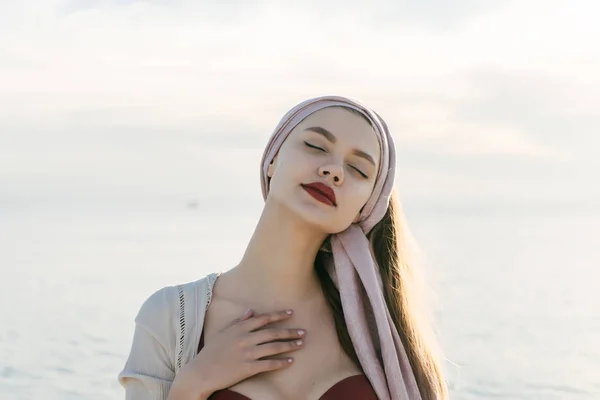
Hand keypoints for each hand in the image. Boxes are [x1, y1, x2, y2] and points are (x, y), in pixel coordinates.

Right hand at [172, 308, 305, 398]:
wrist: (201, 372)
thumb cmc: (211, 351)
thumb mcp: (223, 332)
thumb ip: (239, 321)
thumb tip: (251, 311)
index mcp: (239, 328)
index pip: (263, 319)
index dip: (278, 315)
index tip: (291, 313)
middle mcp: (245, 339)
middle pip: (272, 333)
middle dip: (289, 331)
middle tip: (303, 331)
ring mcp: (247, 354)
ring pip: (273, 347)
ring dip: (289, 345)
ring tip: (301, 343)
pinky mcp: (247, 368)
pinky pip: (268, 364)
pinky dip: (281, 362)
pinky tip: (290, 361)